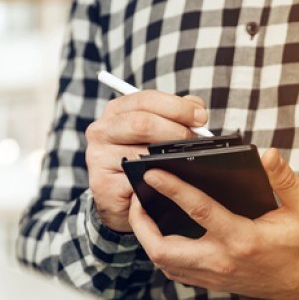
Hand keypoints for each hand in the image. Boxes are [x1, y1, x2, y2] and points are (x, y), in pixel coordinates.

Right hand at [85, 91, 207, 231]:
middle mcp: (101, 130)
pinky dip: (158, 180)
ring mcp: (98, 157)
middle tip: (195, 140)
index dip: (177, 107)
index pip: (147, 100)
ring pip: (141, 152)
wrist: (119, 199)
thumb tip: (197, 107)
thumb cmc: (141, 160)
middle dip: (176, 131)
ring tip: (186, 160)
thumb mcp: (156, 131)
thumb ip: (175, 114)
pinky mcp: (103, 183)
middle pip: (143, 123)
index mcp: (116, 111)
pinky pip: (138, 179)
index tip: (200, 117)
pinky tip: (170, 181)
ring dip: (170, 157)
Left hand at [127, 148, 298, 299]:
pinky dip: (163, 253)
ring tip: (141, 214)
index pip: (198, 210)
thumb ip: (284, 178)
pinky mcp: (215, 282)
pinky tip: (162, 234)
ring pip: (165, 263)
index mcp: (242, 238)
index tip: (151, 172)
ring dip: (147, 240)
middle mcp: (222, 260)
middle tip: (134, 199)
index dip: (171, 188)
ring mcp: (216, 275)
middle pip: (164, 249)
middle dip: (140, 225)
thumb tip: (268, 154)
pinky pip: (177, 272)